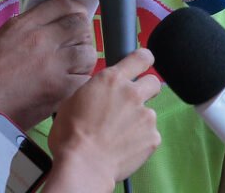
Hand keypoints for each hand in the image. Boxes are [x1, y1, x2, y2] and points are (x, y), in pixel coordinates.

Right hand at [0, 0, 96, 133]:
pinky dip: (81, 78)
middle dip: (81, 31)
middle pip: (80, 25)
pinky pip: (84, 77)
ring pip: (88, 51)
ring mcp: (55, 65)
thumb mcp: (4, 35)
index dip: (74, 10)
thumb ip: (29, 25)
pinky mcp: (62, 89)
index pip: (63, 5)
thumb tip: (51, 22)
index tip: (75, 16)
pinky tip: (70, 80)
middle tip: (76, 40)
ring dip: (83, 54)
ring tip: (74, 62)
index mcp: (25, 25)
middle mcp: (42, 40)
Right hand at [48, 48, 161, 190]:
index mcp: (111, 80)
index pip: (140, 58)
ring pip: (149, 112)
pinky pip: (150, 134)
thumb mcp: (73, 101)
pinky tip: (124, 146)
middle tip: (131, 103)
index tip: (144, 62)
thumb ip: (94, 91)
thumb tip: (98, 93)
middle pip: (153, 82)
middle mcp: (132, 94)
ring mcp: (145, 116)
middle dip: (146, 90)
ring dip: (138, 120)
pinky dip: (140, 139)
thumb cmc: (71, 136)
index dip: (144, 59)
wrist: (84, 166)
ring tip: (119, 134)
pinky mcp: (152, 137)